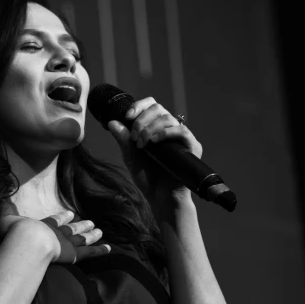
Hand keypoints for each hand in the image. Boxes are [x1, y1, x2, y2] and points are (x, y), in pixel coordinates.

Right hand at [0, 201, 109, 263]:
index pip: (56, 220)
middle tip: (91, 222)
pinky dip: (100, 250)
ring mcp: (68, 243)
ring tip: (99, 230)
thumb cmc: (15, 232)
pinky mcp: (74, 254)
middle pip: (73, 229)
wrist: (28, 242)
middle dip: (81, 225)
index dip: (63, 217)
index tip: (70, 213)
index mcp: (44, 225)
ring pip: (83, 238)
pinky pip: (90, 252)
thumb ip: (5, 208)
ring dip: (91, 234)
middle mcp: (58, 232)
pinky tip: (110, 248)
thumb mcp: (5, 217)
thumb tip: (1, 195)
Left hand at [107, 96, 202, 215]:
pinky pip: (182, 130)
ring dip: (150, 128)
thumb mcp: (131, 158)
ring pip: (168, 118)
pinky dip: (166, 132)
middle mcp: (170, 130)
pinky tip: (155, 141)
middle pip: (158, 108)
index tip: (128, 116)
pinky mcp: (192, 147)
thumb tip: (112, 122)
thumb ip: (123, 140)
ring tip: (142, 144)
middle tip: (134, 137)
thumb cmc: (148, 178)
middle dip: (142, 120)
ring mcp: (181, 138)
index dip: (139, 106)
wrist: (161, 198)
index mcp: (156, 128)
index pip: (151, 106)